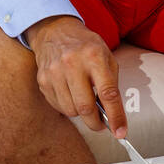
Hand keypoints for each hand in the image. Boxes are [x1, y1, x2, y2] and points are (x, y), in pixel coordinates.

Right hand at [24, 15, 127, 136]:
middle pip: (85, 107)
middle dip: (96, 122)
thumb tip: (113, 115)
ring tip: (84, 100)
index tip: (120, 133)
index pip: (107, 93)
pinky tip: (71, 94)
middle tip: (101, 124)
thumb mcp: (106, 56)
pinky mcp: (43, 80)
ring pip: (71, 111)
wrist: (55, 31)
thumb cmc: (85, 46)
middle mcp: (72, 64)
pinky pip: (58, 106)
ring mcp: (54, 72)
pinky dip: (68, 107)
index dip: (116, 116)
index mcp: (94, 56)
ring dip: (81, 113)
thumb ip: (111, 84)